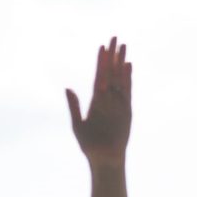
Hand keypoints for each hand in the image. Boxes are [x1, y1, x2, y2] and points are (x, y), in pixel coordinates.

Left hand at [66, 37, 131, 167]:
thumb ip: (74, 106)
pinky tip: (128, 65)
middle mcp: (108, 99)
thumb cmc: (90, 145)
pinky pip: (127, 90)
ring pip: (120, 77)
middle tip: (114, 38)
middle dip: (112, 56)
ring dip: (121, 62)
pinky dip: (127, 78)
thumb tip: (68, 88)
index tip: (101, 47)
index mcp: (95, 101)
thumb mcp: (78, 124)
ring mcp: (118, 102)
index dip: (100, 62)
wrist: (104, 158)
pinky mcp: (126, 109)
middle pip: (111, 72)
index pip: (98, 76)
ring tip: (123, 46)